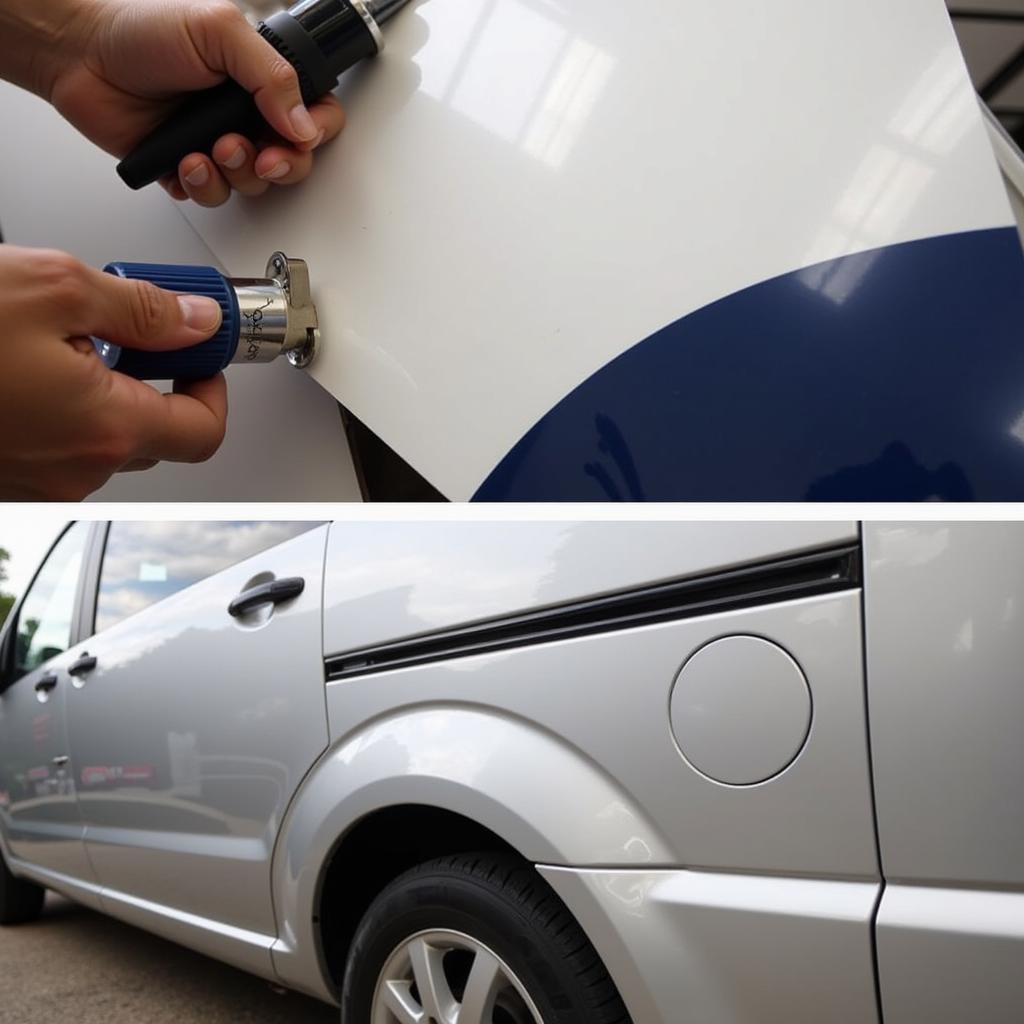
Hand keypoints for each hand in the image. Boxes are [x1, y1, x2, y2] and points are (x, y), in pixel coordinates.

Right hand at [0, 245, 227, 499]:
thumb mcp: (55, 288)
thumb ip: (143, 310)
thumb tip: (197, 323)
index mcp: (105, 428)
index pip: (204, 431)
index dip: (213, 388)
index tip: (200, 355)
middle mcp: (76, 468)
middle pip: (157, 434)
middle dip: (155, 380)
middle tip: (131, 329)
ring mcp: (39, 480)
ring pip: (104, 439)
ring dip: (103, 391)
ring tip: (62, 338)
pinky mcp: (7, 477)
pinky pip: (59, 446)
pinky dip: (62, 407)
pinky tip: (26, 365)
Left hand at [46, 0, 345, 205]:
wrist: (79, 54)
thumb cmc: (142, 30)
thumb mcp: (219, 31)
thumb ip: (272, 75)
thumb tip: (305, 123)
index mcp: (261, 81)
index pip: (316, 116)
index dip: (317, 134)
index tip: (297, 137)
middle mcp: (244, 116)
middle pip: (292, 162)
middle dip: (280, 165)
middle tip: (259, 156)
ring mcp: (217, 145)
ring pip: (253, 185)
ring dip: (236, 174)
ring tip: (210, 149)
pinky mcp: (187, 169)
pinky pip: (213, 197)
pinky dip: (202, 186)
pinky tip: (184, 161)